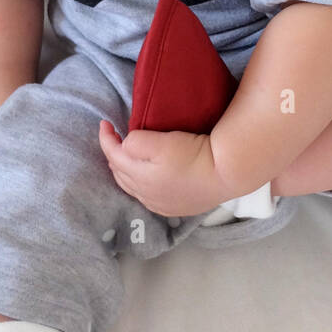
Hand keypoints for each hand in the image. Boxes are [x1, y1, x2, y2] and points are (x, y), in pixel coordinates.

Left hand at [98, 120, 225, 216]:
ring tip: (126, 155)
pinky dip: (138, 183)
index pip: (112, 155)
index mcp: (139, 177)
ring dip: (124, 170)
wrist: (226, 173)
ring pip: (131, 186)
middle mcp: (145, 195)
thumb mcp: (162, 141)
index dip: (105, 138)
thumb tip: (126, 145)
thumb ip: (136, 142)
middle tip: (115, 137)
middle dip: (113, 154)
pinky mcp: (173, 208)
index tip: (105, 123)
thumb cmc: (194, 153)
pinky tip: (144, 176)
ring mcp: (159, 204)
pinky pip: (145, 196)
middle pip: (119, 173)